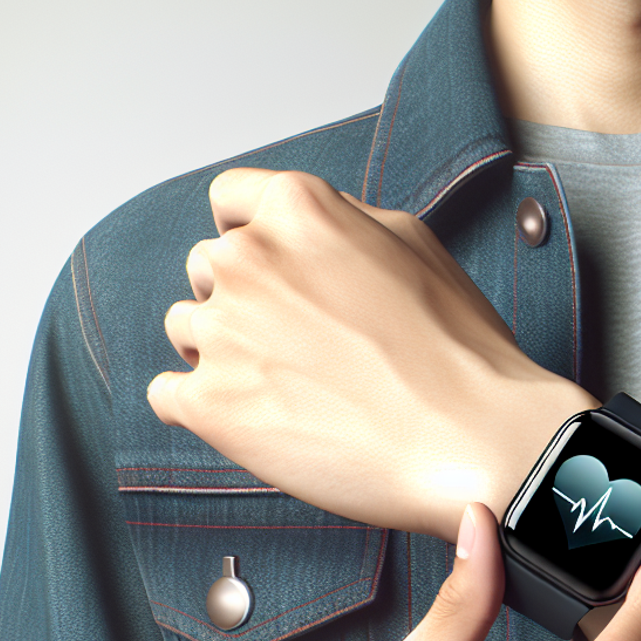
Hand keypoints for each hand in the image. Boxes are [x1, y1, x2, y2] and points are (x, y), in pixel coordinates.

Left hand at [148, 168, 593, 537]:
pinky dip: (202, 409)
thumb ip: (343, 222)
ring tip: (290, 388)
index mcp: (299, 209)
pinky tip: (256, 420)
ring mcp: (224, 332)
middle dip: (243, 299)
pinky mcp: (211, 405)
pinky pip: (167, 396)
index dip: (252, 236)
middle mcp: (249, 259)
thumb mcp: (415, 246)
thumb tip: (308, 231)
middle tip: (300, 343)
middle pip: (208, 269)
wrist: (473, 440)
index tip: (269, 270)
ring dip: (223, 354)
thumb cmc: (459, 352)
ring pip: (187, 330)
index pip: (231, 200)